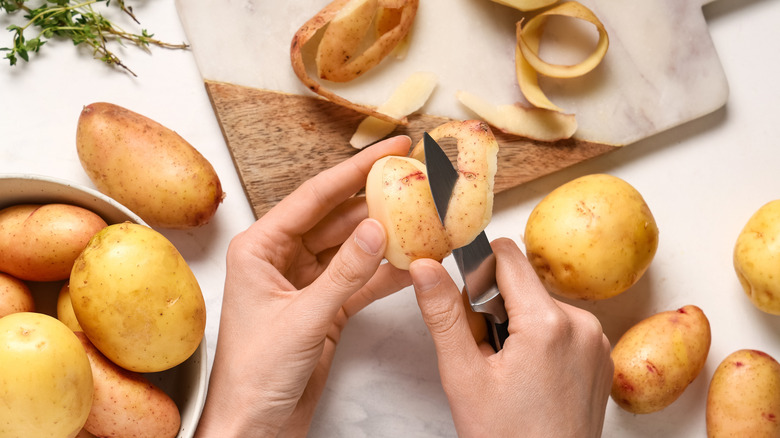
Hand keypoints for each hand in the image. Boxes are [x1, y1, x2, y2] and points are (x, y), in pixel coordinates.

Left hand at [195, 136, 412, 437]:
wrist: (255, 428)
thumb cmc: (254, 377)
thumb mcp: (302, 318)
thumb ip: (344, 272)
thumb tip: (377, 229)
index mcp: (259, 248)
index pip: (313, 197)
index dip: (354, 170)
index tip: (388, 149)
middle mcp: (281, 259)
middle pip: (336, 218)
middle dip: (374, 200)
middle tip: (412, 178)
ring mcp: (305, 283)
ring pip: (351, 248)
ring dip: (384, 237)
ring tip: (421, 215)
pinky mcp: (324, 308)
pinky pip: (359, 281)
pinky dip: (384, 274)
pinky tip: (411, 262)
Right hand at [409, 238, 612, 437]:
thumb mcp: (463, 375)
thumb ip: (443, 314)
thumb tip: (424, 267)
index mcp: (547, 323)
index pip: (506, 256)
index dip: (477, 275)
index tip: (468, 310)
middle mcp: (582, 324)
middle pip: (522, 286)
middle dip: (495, 311)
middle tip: (486, 359)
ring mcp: (596, 342)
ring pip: (540, 307)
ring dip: (517, 328)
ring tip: (509, 375)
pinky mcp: (601, 357)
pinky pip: (562, 328)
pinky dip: (541, 343)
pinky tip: (531, 380)